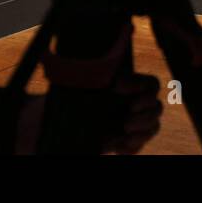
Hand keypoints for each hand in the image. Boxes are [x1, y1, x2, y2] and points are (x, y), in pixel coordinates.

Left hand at [12, 74, 161, 154]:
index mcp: (125, 87)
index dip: (140, 84)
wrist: (45, 127)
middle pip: (156, 105)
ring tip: (125, 132)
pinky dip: (133, 146)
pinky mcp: (121, 144)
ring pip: (153, 125)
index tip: (117, 86)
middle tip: (128, 117)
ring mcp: (127, 125)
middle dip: (146, 110)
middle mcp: (130, 105)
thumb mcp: (76, 84)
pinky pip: (138, 146)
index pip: (149, 84)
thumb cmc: (61, 100)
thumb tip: (103, 55)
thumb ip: (93, 73)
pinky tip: (120, 147)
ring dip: (144, 129)